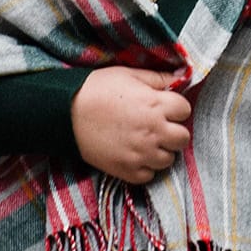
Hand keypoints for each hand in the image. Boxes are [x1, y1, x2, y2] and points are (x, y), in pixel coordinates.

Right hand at [70, 67, 192, 183]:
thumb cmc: (97, 89)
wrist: (65, 112)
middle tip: (160, 126)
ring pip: (169, 159)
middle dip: (174, 131)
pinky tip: (135, 154)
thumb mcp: (128, 74)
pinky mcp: (127, 170)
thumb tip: (179, 77)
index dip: (175, 107)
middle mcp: (153, 131)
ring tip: (146, 141)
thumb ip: (157, 77)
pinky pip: (149, 175)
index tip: (164, 107)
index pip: (185, 110)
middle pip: (183, 138)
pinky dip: (145, 167)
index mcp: (156, 105)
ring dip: (161, 150)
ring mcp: (141, 154)